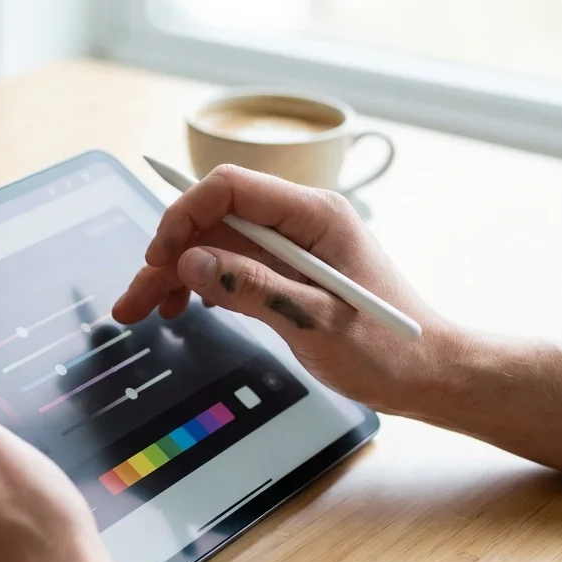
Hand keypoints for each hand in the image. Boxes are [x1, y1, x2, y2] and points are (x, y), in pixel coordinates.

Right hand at [112, 165, 464, 414]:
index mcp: (315, 216)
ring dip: (174, 276)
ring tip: (140, 311)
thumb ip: (253, 287)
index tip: (160, 256)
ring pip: (213, 246)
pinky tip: (181, 309)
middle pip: (213, 220)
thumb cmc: (387, 349)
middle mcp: (298, 223)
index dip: (185, 214)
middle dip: (168, 255)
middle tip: (135, 298)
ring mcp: (290, 248)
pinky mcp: (284, 273)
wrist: (426, 373)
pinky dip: (199, 286)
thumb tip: (192, 261)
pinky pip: (229, 267)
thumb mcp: (316, 321)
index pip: (232, 188)